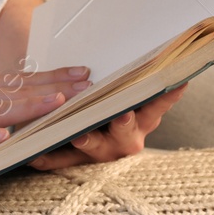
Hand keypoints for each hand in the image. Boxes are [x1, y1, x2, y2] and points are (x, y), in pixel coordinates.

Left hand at [24, 83, 187, 169]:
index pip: (158, 105)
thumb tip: (158, 52)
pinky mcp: (75, 162)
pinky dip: (50, 158)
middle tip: (121, 113)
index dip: (167, 96)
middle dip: (124, 123)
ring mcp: (101, 152)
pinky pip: (61, 161)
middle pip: (127, 133)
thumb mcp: (125, 93)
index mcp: (142, 120)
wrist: (88, 141)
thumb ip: (134, 79)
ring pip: (95, 149)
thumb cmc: (113, 108)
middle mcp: (125, 139)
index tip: (177, 83)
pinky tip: (36, 156)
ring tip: (78, 134)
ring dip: (88, 141)